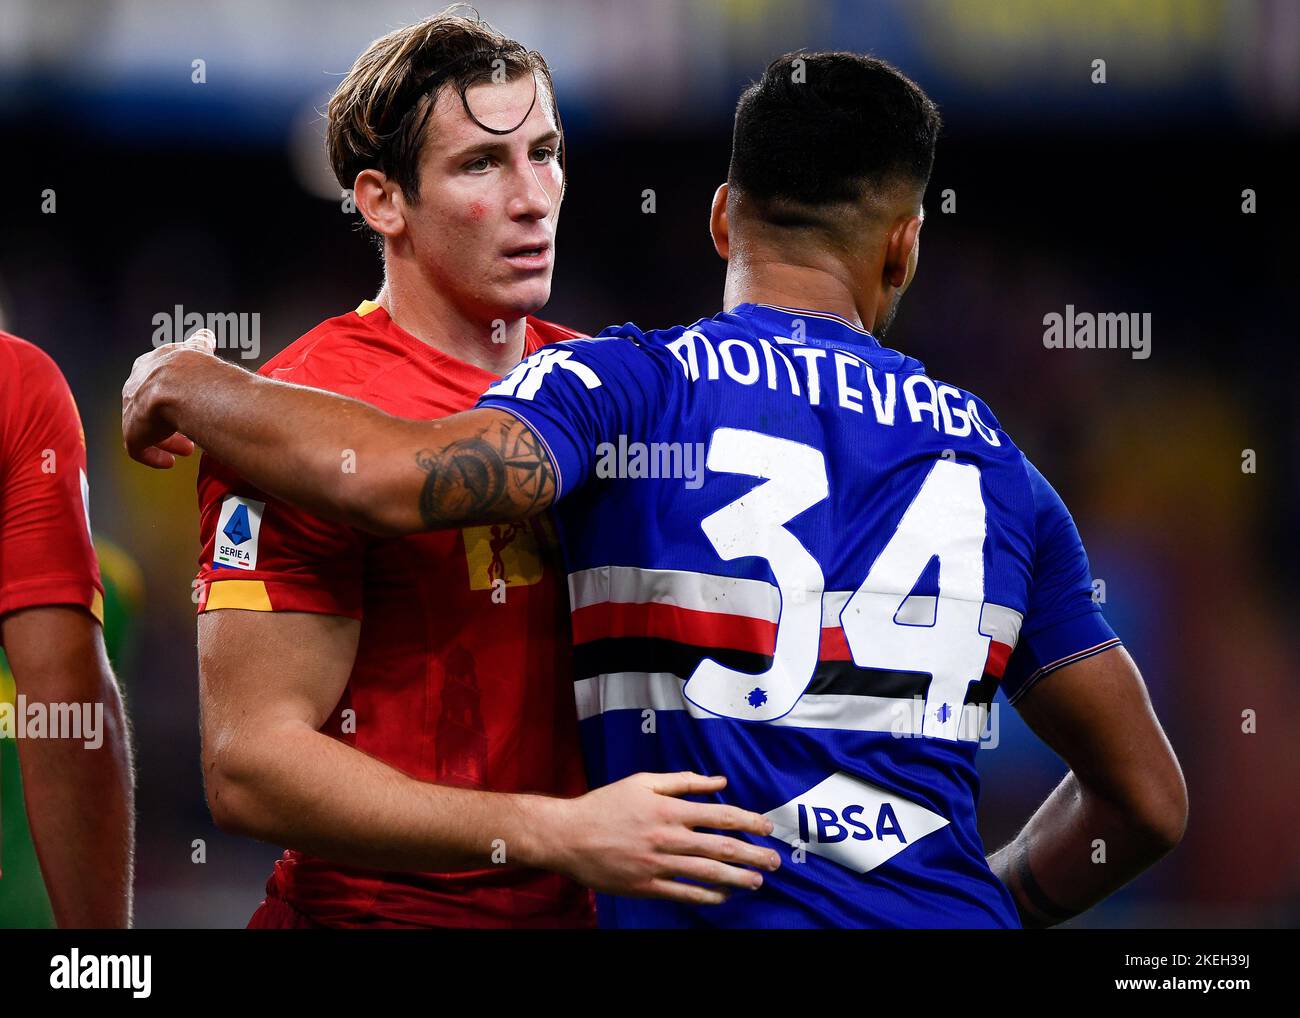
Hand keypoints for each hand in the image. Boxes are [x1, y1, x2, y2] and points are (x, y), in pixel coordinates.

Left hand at [122, 331, 213, 467]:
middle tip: (187, 427)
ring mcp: (132, 410)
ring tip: (186, 448)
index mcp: (150, 363)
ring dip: (166, 438)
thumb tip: (206, 335)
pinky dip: (155, 455)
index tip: (187, 401)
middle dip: (168, 417)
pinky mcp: (132, 434)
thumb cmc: (195, 369)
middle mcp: (137, 385)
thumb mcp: (197, 348)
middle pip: (149, 404)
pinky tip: (169, 462)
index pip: (157, 376)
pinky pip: (141, 449)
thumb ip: (199, 343)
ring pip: (146, 428)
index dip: (174, 391)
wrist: (181, 385)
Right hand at [540, 772, 780, 905]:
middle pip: (720, 848)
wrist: (567, 835)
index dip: (748, 821)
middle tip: (774, 861)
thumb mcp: (643, 781)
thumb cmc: (605, 804)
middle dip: (752, 855)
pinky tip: (723, 895)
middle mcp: (667, 837)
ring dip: (736, 878)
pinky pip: (683, 893)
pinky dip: (706, 895)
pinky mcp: (646, 886)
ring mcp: (657, 865)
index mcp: (668, 809)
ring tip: (757, 881)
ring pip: (706, 874)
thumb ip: (683, 781)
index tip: (768, 827)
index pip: (719, 815)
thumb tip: (719, 780)